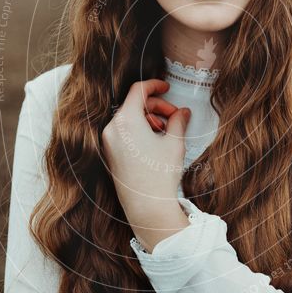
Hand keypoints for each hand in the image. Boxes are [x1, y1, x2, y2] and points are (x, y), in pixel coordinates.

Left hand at [101, 78, 191, 218]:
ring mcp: (109, 142)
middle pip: (134, 104)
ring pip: (129, 119)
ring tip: (166, 132)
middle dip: (157, 107)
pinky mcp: (110, 154)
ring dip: (149, 119)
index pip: (138, 90)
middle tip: (175, 117)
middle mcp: (112, 129)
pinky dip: (139, 130)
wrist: (147, 207)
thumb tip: (183, 112)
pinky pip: (124, 132)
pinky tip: (155, 142)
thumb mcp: (174, 143)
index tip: (166, 87)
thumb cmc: (159, 176)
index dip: (155, 85)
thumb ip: (179, 121)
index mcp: (126, 120)